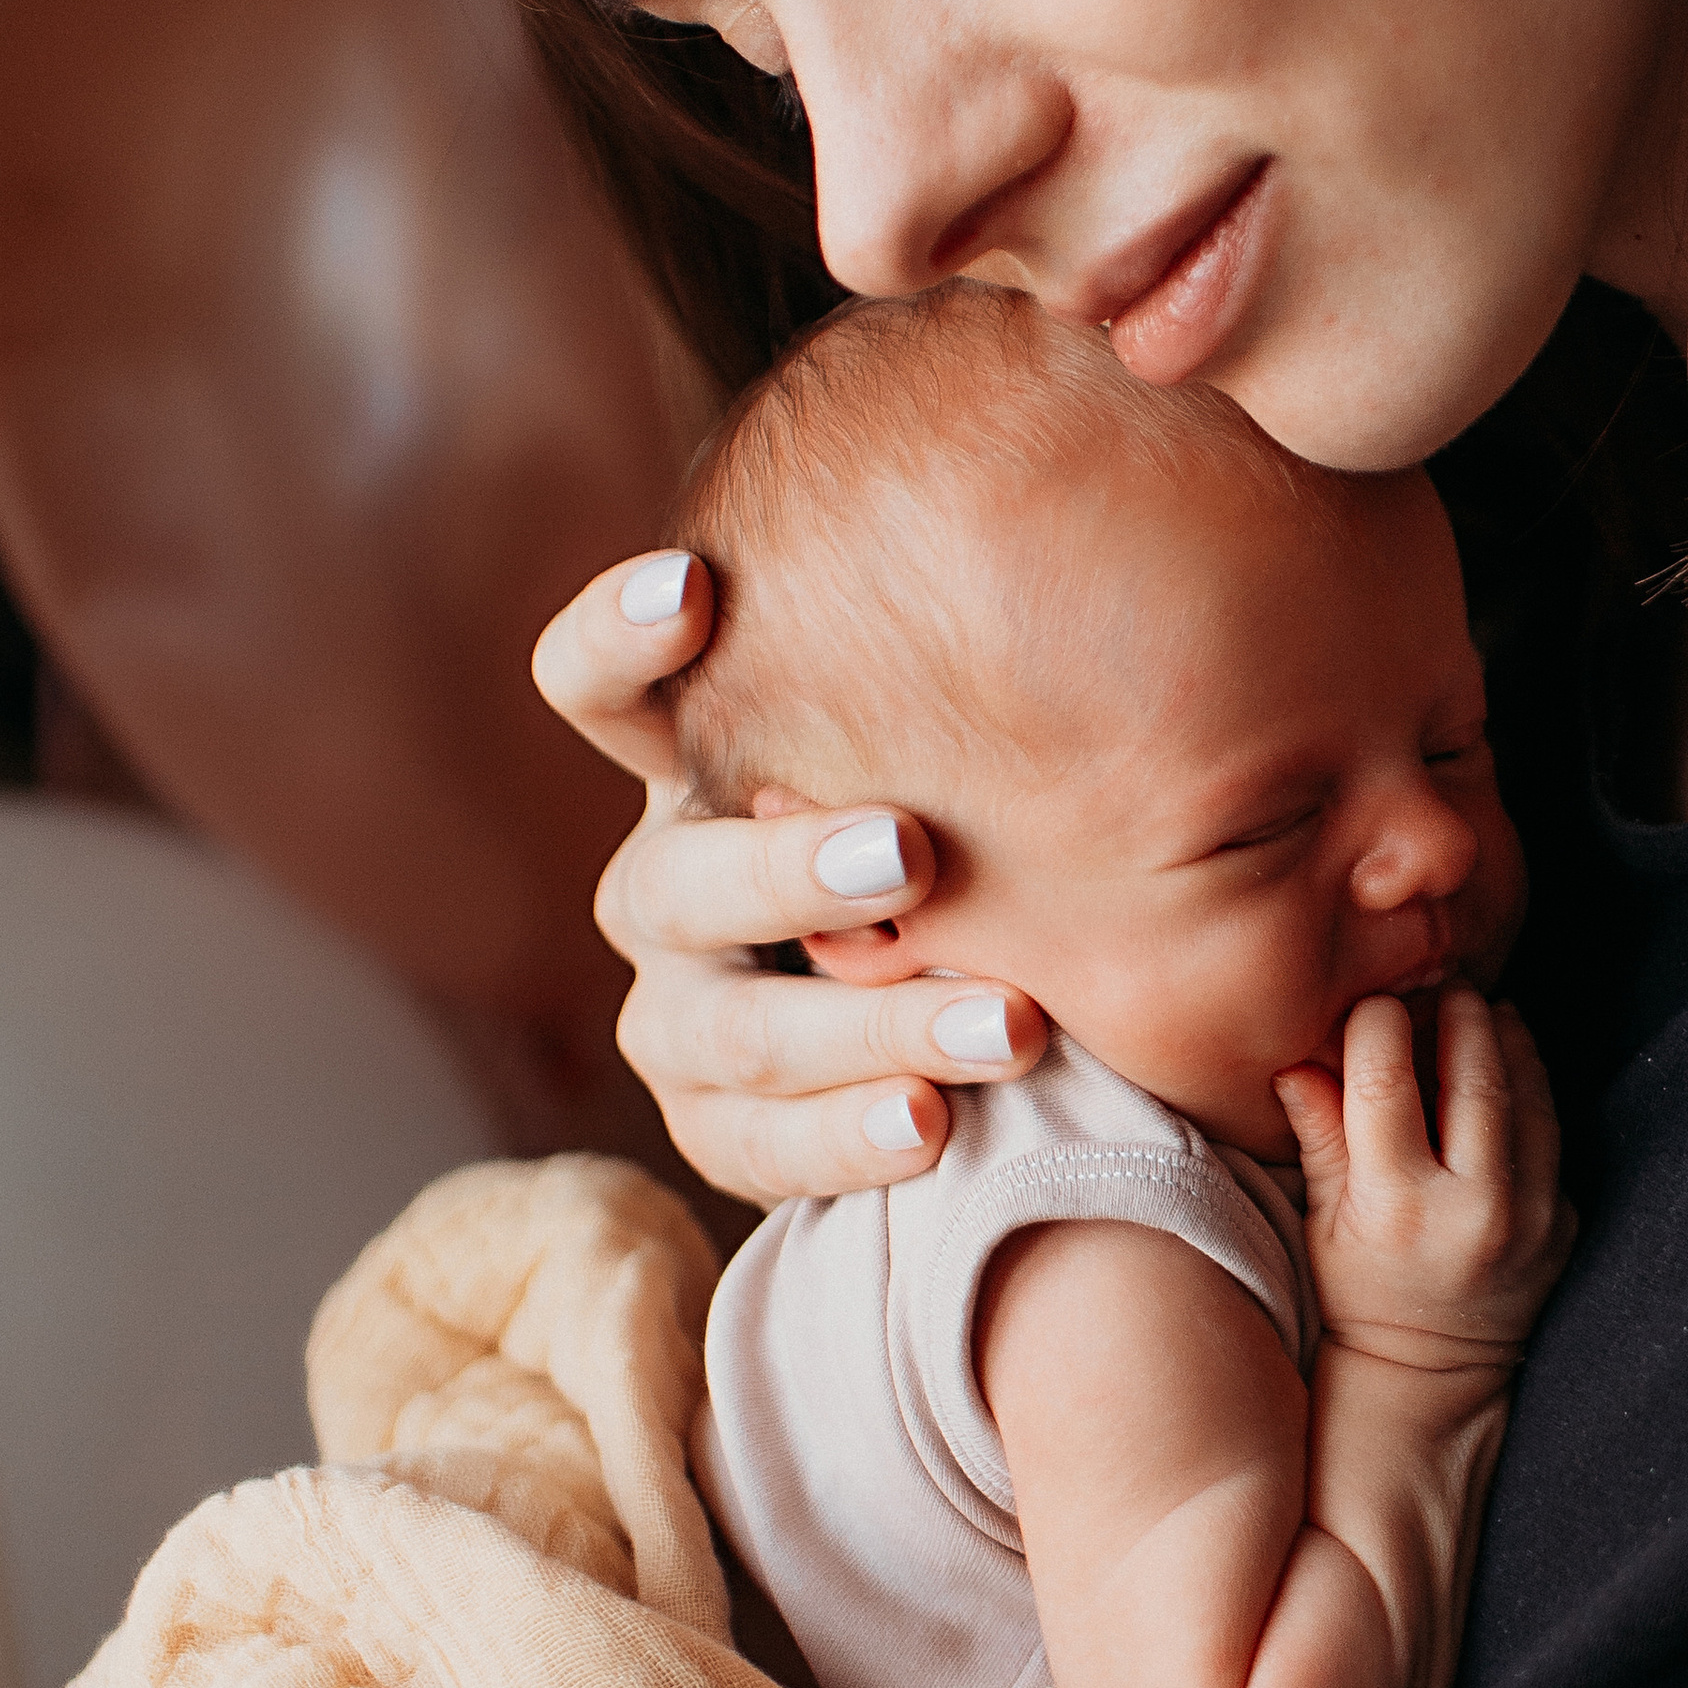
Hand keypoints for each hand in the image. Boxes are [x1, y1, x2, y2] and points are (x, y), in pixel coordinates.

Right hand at [531, 550, 1044, 1203]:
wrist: (1010, 1002)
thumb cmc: (997, 821)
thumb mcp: (985, 747)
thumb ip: (980, 686)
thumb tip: (1092, 542)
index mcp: (703, 766)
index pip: (595, 686)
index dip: (616, 640)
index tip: (694, 589)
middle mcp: (666, 882)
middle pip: (669, 879)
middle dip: (787, 869)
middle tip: (912, 852)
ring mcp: (678, 1010)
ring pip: (723, 1029)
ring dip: (864, 1027)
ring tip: (1008, 1025)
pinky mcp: (716, 1123)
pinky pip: (751, 1144)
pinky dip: (843, 1138)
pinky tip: (936, 1126)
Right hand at [1274, 988, 1571, 1373]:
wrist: (1430, 1379)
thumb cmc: (1359, 1294)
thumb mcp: (1322, 1219)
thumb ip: (1318, 1133)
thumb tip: (1298, 1055)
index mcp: (1398, 1205)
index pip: (1386, 1083)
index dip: (1377, 1027)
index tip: (1374, 1005)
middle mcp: (1474, 1210)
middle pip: (1473, 1076)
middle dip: (1459, 1016)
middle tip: (1446, 983)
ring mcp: (1532, 1219)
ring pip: (1528, 1095)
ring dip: (1507, 1041)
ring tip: (1484, 1011)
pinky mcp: (1564, 1225)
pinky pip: (1553, 1135)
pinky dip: (1532, 1089)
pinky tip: (1511, 1063)